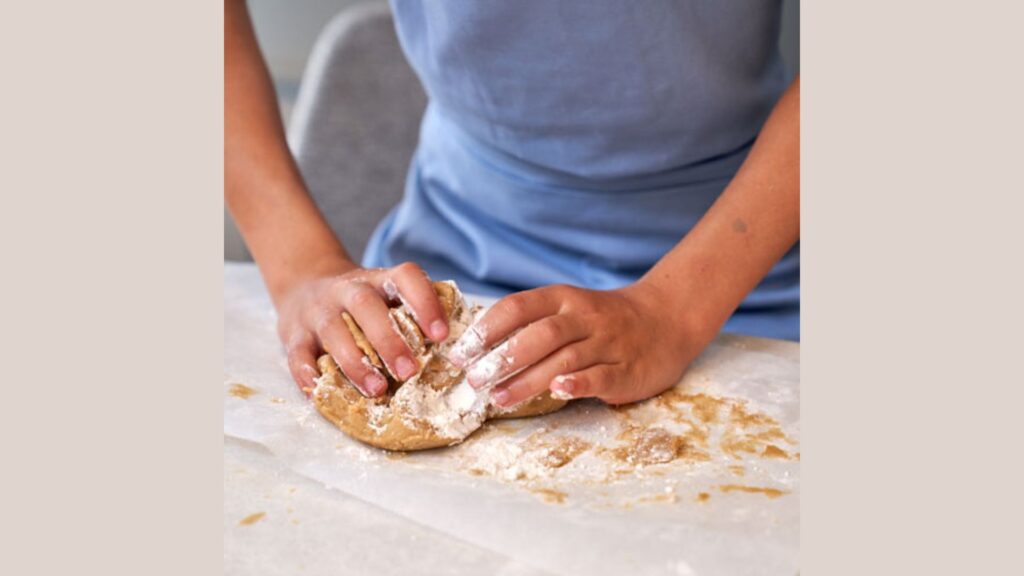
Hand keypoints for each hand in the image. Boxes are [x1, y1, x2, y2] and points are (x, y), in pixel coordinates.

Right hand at [275, 260, 448, 396]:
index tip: (441, 335)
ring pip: (334, 331)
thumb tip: (458, 350)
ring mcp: (318, 311)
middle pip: (366, 306)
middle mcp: (347, 290)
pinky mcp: (293, 333)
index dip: (424, 302)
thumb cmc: (362, 303)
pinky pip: (297, 354)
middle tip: (410, 371)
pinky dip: (308, 374)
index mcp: (379, 280)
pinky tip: (322, 391)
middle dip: (389, 339)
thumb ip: (413, 315)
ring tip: (377, 390)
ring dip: (355, 362)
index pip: (405, 277)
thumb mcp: (386, 295)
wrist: (305, 283)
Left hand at [447, 282, 711, 406]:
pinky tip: (557, 391)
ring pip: (564, 358)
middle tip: (474, 379)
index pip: (519, 307)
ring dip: (528, 379)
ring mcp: (608, 342)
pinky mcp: (628, 368)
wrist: (667, 319)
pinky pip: (600, 375)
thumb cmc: (604, 320)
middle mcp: (584, 317)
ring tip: (499, 397)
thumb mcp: (568, 308)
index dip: (487, 329)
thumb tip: (478, 348)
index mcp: (564, 299)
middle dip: (503, 357)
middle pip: (539, 334)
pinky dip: (577, 382)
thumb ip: (531, 323)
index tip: (461, 352)